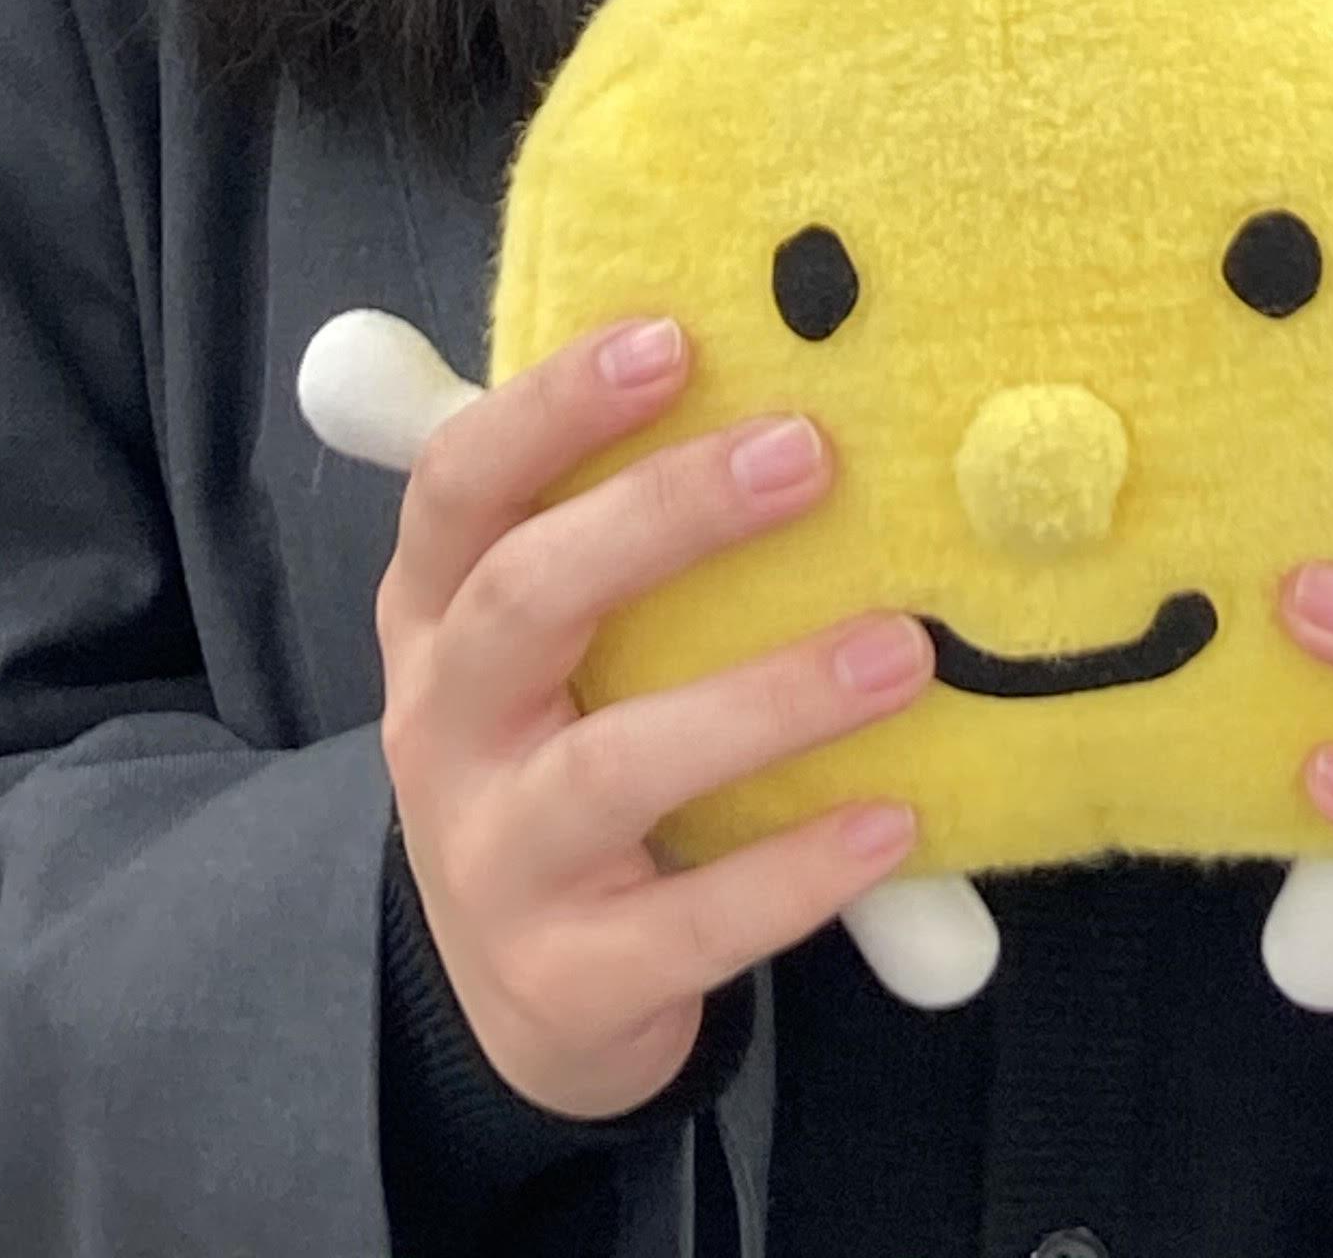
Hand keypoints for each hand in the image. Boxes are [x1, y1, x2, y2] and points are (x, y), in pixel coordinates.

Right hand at [375, 315, 935, 1118]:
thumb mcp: (543, 638)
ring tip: (901, 649)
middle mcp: (443, 727)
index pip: (461, 486)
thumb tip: (763, 348)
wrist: (515, 994)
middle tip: (807, 453)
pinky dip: (795, 871)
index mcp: (431, 614)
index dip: (552, 407)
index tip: (672, 337)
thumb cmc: (559, 749)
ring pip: (612, 770)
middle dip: (661, 517)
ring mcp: (495, 861)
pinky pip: (689, 923)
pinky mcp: (567, 982)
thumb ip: (606, 514)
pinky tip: (894, 819)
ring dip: (766, 700)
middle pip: (522, 601)